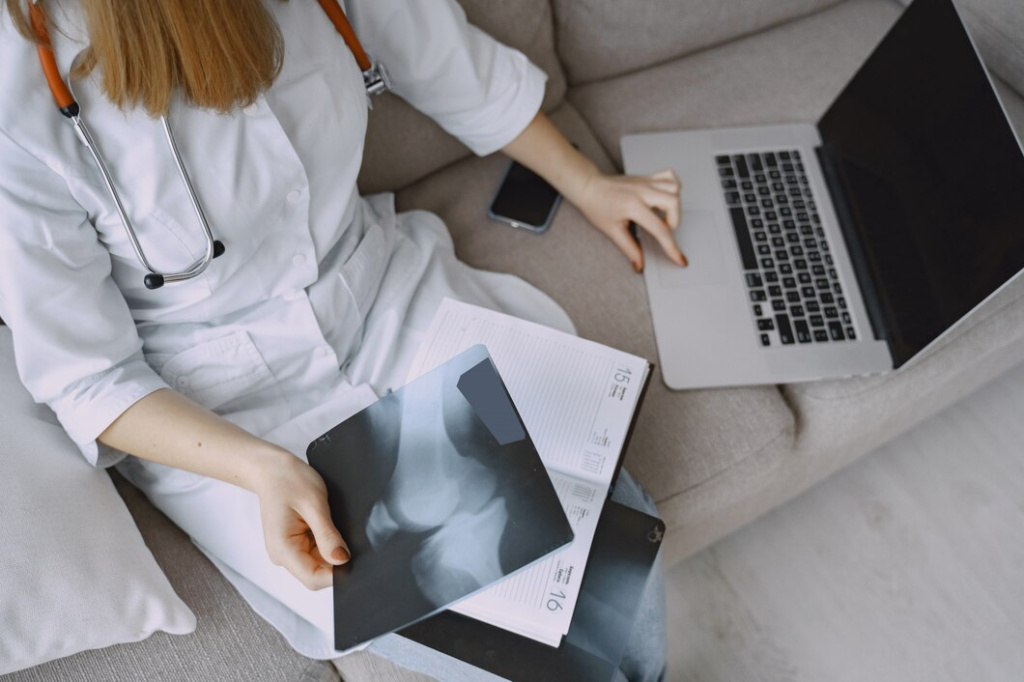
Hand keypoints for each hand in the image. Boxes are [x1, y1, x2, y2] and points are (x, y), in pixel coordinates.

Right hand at [252, 452, 350, 589]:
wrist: (270, 469)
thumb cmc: (288, 480)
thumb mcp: (314, 504)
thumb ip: (328, 535)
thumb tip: (342, 560)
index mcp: (283, 549)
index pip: (313, 579)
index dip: (336, 574)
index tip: (354, 559)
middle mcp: (282, 555)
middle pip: (317, 573)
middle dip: (335, 559)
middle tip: (343, 533)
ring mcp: (287, 550)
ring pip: (318, 563)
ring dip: (330, 548)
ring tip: (328, 522)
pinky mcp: (293, 544)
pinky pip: (314, 552)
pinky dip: (325, 541)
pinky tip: (324, 524)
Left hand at [573, 169, 686, 272]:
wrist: (588, 187)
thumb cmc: (596, 206)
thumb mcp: (611, 231)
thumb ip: (629, 248)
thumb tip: (640, 263)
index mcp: (632, 206)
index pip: (659, 229)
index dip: (671, 248)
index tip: (679, 259)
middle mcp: (642, 191)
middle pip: (673, 203)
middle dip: (674, 221)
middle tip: (662, 230)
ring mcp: (646, 182)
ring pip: (674, 189)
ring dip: (674, 206)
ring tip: (662, 216)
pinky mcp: (647, 178)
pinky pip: (669, 176)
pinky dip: (673, 187)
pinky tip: (664, 198)